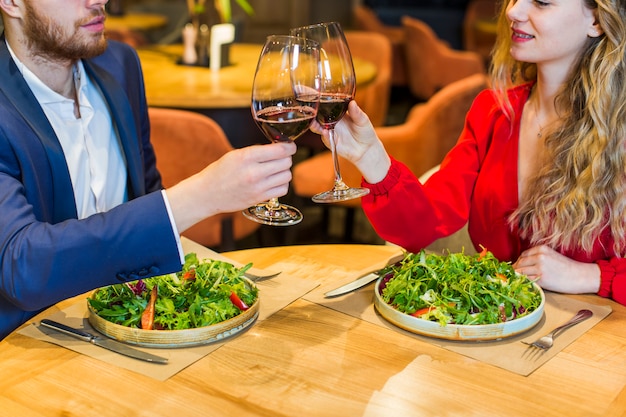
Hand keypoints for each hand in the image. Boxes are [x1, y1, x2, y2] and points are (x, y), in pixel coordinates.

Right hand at [166, 142, 296, 231]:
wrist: (208, 194)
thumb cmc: (220, 172)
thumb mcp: (236, 154)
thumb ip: (257, 151)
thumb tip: (278, 148)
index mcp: (247, 157)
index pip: (280, 150)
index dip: (289, 147)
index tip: (290, 146)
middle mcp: (254, 172)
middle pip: (286, 162)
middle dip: (286, 158)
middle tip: (280, 158)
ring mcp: (258, 187)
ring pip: (287, 176)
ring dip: (284, 171)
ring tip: (276, 170)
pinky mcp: (259, 198)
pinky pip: (282, 189)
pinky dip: (282, 184)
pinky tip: (274, 182)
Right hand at [310, 101, 390, 183]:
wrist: (366, 149)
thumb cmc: (365, 132)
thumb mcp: (363, 120)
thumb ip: (356, 112)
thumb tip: (352, 102)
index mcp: (338, 114)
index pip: (327, 106)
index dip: (321, 103)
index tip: (317, 99)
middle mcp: (332, 122)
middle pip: (319, 117)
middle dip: (313, 115)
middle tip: (310, 111)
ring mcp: (330, 132)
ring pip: (318, 128)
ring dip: (315, 126)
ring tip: (314, 123)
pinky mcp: (331, 142)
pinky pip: (326, 139)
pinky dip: (324, 136)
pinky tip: (325, 132)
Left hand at [513, 245, 600, 293]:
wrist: (580, 276)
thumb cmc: (567, 268)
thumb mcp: (551, 256)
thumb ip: (538, 258)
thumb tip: (522, 265)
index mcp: (541, 249)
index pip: (522, 256)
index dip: (518, 263)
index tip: (517, 269)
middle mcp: (539, 256)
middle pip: (519, 264)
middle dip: (516, 271)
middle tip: (514, 277)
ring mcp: (540, 267)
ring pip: (520, 272)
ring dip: (517, 278)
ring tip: (518, 282)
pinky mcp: (542, 278)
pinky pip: (526, 281)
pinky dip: (524, 283)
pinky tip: (524, 285)